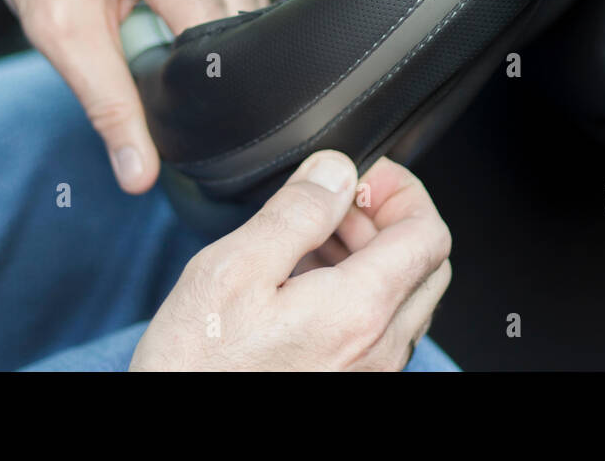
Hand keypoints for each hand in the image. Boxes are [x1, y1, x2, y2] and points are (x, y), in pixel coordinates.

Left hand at [0, 0, 267, 193]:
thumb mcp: (60, 31)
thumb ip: (108, 105)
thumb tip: (139, 170)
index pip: (228, 51)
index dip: (210, 94)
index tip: (183, 113)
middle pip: (247, 31)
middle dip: (214, 66)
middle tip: (156, 67)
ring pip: (253, 8)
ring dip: (219, 36)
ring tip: (161, 31)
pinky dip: (220, 7)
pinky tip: (176, 9)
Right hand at [130, 152, 452, 370]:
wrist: (175, 434)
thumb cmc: (196, 367)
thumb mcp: (232, 270)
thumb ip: (295, 213)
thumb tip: (337, 171)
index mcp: (358, 310)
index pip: (428, 234)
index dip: (401, 191)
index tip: (361, 176)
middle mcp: (377, 348)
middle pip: (426, 264)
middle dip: (388, 219)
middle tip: (335, 203)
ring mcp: (368, 372)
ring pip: (403, 295)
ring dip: (372, 255)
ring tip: (310, 239)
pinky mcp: (349, 384)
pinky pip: (378, 328)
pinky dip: (357, 291)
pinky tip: (304, 282)